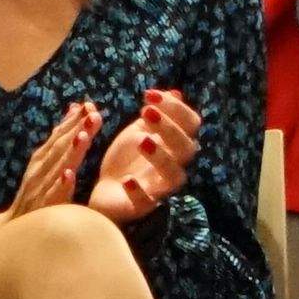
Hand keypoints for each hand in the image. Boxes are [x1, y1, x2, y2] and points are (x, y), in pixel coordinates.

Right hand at [0, 104, 103, 239]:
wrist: (14, 227)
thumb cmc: (36, 191)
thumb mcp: (47, 162)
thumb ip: (61, 138)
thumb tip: (76, 107)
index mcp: (42, 159)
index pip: (58, 137)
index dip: (72, 122)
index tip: (88, 105)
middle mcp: (39, 171)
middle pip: (58, 148)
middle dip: (75, 131)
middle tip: (92, 114)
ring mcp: (40, 189)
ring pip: (56, 169)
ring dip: (69, 152)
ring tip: (83, 137)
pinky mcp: (42, 208)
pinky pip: (52, 196)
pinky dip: (60, 185)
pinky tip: (68, 175)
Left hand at [84, 88, 199, 224]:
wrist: (107, 191)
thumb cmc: (126, 160)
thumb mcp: (138, 131)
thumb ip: (156, 114)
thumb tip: (175, 92)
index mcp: (176, 145)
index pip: (191, 124)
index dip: (175, 108)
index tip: (148, 95)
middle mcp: (174, 166)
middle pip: (187, 148)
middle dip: (169, 128)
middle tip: (145, 112)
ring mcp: (160, 187)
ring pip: (175, 176)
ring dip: (161, 158)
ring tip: (141, 141)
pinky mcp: (143, 206)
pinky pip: (148, 202)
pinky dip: (139, 191)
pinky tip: (127, 180)